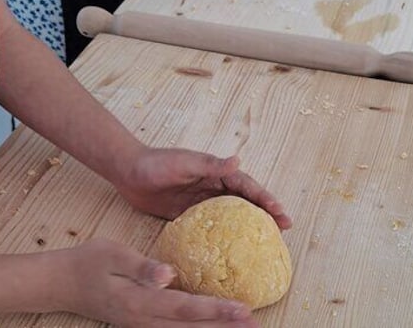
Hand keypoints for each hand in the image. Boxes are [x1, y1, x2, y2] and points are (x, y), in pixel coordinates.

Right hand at [50, 238, 257, 326]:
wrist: (60, 283)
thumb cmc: (88, 262)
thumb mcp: (112, 253)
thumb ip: (142, 267)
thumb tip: (168, 274)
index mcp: (139, 301)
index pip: (185, 308)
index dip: (216, 310)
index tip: (243, 309)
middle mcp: (143, 320)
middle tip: (255, 325)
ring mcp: (141, 326)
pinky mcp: (141, 324)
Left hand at [114, 148, 291, 228]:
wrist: (128, 172)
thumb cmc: (157, 163)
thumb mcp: (185, 162)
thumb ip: (210, 164)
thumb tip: (237, 160)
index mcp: (216, 172)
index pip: (247, 185)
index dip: (265, 198)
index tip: (280, 212)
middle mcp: (213, 187)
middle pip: (245, 201)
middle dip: (266, 213)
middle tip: (284, 229)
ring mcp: (202, 202)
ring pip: (232, 216)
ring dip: (249, 226)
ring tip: (266, 241)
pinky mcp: (188, 216)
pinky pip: (211, 228)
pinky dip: (224, 237)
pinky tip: (231, 251)